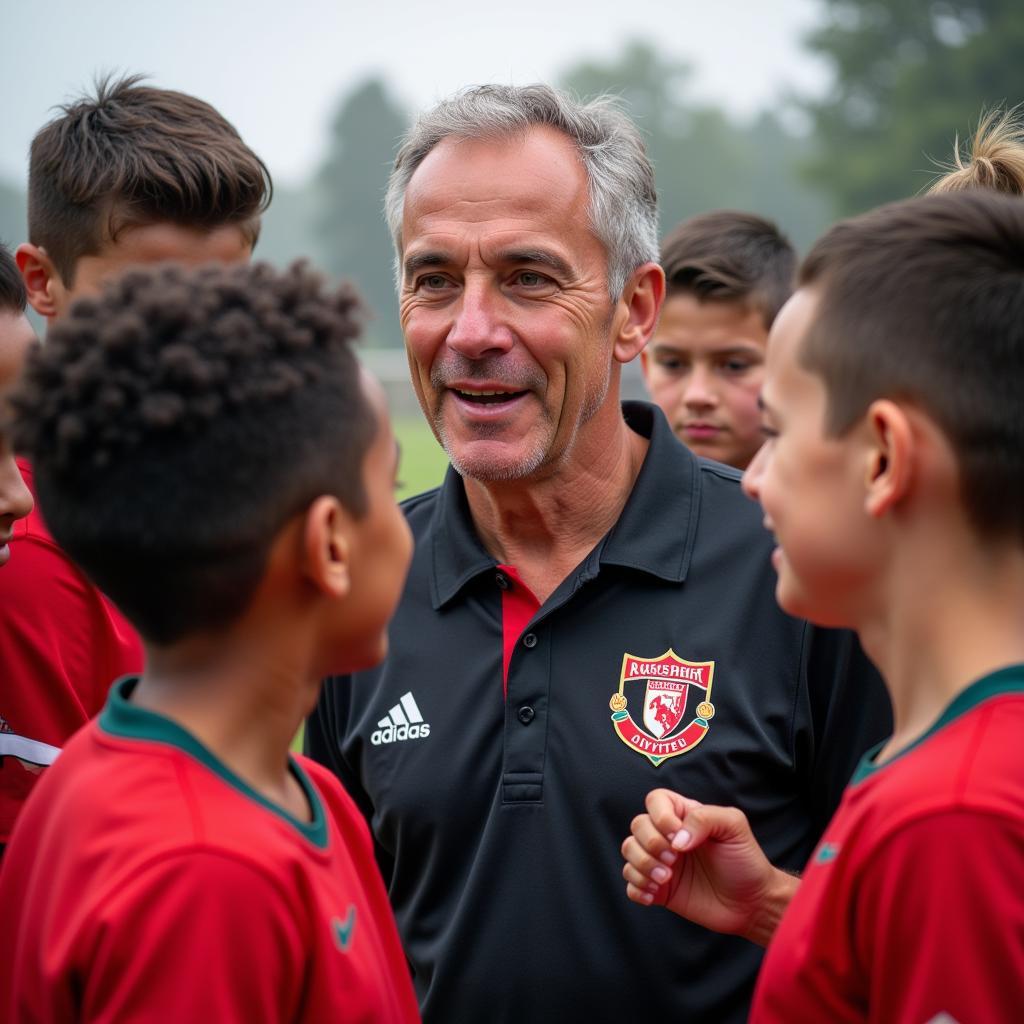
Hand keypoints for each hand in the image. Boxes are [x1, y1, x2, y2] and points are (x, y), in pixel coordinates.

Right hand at [621, 789, 798, 945]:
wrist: (752, 903)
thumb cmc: (745, 861)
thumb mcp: (734, 827)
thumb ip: (705, 818)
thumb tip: (676, 839)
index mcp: (684, 816)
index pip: (655, 800)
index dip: (660, 816)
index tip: (677, 835)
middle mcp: (668, 836)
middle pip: (637, 825)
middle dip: (650, 843)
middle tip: (673, 860)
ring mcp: (661, 862)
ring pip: (628, 851)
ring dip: (642, 864)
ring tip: (666, 879)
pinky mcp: (659, 889)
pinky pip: (630, 882)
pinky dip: (636, 887)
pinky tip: (655, 894)